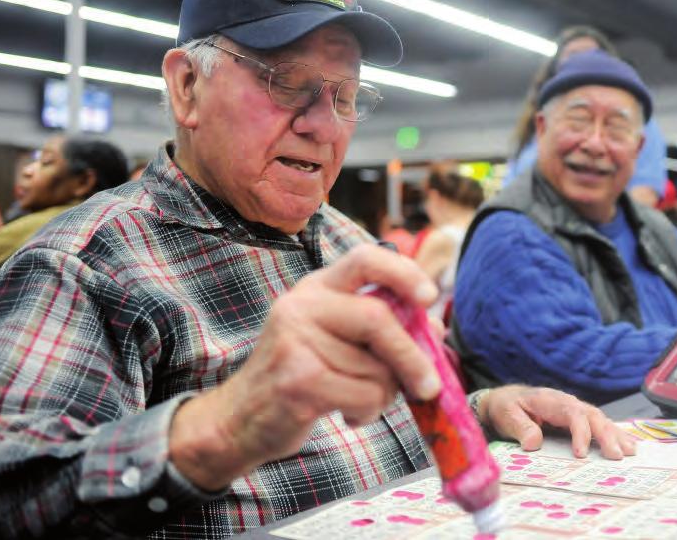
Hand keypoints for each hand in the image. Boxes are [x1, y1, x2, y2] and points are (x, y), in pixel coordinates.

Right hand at [170, 243, 440, 489]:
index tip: (429, 297)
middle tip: (430, 385)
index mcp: (316, 288)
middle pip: (377, 317)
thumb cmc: (299, 374)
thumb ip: (381, 329)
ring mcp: (296, 341)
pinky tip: (348, 414)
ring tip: (360, 400)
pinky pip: (364, 396)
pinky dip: (369, 413)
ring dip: (384, 395)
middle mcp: (302, 306)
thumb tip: (435, 330)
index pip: (364, 258)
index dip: (403, 272)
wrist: (241, 417)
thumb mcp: (335, 339)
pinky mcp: (298, 380)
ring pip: (376, 368)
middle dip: (412, 355)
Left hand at [475, 385, 635, 460]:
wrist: (504, 399)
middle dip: (606, 435)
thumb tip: (533, 443)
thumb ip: (520, 427)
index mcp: (549, 400)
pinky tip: (627, 444)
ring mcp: (573, 409)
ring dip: (615, 434)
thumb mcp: (506, 415)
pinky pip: (598, 424)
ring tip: (631, 452)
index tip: (581, 454)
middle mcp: (566, 402)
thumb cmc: (506, 407)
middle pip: (591, 415)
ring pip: (599, 419)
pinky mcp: (576, 418)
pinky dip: (613, 433)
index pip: (572, 413)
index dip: (580, 432)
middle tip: (617, 456)